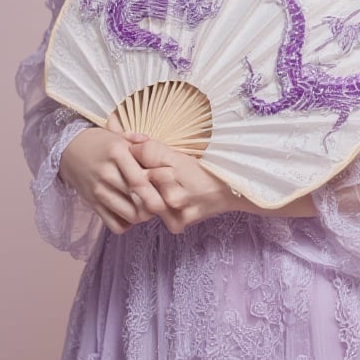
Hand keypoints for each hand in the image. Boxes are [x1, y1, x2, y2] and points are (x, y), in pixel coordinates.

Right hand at [58, 127, 161, 234]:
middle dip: (154, 207)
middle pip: (137, 201)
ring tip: (147, 207)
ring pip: (129, 216)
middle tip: (160, 203)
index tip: (168, 196)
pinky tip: (130, 213)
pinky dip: (126, 224)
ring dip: (142, 216)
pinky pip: (114, 225)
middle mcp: (107, 174)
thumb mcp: (122, 138)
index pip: (140, 181)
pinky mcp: (92, 204)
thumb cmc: (104, 144)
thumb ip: (144, 147)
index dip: (156, 193)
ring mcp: (98, 191)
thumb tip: (163, 160)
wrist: (71, 149)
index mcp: (118, 153)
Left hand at [124, 134, 317, 231]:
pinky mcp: (178, 223)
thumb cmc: (205, 168)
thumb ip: (153, 145)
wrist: (232, 191)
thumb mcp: (182, 152)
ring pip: (145, 198)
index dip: (135, 152)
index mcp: (178, 161)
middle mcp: (176, 184)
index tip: (134, 152)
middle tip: (145, 171)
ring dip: (147, 194)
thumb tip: (128, 137)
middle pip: (140, 176)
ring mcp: (177, 206)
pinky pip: (157, 216)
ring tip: (159, 188)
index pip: (143, 154)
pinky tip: (169, 203)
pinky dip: (160, 210)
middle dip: (139, 173)